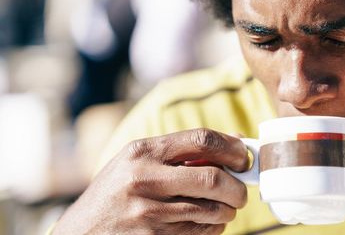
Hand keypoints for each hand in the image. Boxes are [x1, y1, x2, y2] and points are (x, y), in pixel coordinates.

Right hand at [53, 129, 248, 233]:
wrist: (80, 233)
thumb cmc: (116, 191)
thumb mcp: (139, 161)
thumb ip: (182, 151)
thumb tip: (235, 141)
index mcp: (142, 152)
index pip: (201, 140)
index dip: (231, 148)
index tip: (244, 157)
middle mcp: (144, 179)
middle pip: (213, 178)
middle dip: (237, 188)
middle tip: (241, 192)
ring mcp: (147, 214)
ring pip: (211, 211)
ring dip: (227, 211)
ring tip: (224, 208)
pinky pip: (200, 233)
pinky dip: (214, 228)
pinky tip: (209, 223)